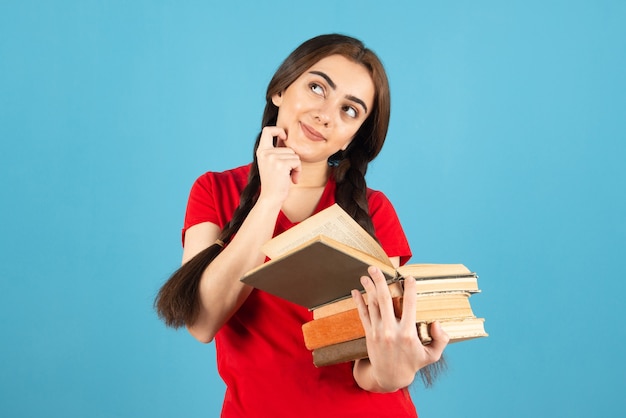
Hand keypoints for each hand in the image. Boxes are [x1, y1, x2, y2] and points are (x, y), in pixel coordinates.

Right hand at [256, 126, 301, 204]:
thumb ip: (276, 151)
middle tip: (287, 173)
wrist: (271, 198)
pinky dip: (298, 171)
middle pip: (289, 147)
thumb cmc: (274, 182)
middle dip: (293, 160)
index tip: (285, 137)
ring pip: (295, 155)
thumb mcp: (271, 163)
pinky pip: (297, 162)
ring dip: (296, 167)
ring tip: (288, 176)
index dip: (278, 129)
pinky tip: (292, 179)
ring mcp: (273, 157)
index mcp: (261, 151)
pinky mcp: (281, 164)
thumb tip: (287, 138)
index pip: (267, 130)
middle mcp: (265, 152)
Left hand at [352, 266, 448, 391]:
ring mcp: (378, 332)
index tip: (409, 277)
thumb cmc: (412, 363)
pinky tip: (355, 291)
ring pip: (372, 305)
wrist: (390, 377)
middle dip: (380, 281)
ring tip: (366, 275)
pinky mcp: (369, 334)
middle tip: (375, 267)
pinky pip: (363, 315)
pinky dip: (359, 302)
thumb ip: (440, 339)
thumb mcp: (432, 355)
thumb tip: (436, 323)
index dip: (410, 290)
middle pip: (384, 300)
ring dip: (368, 288)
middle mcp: (391, 330)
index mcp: (408, 333)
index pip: (410, 306)